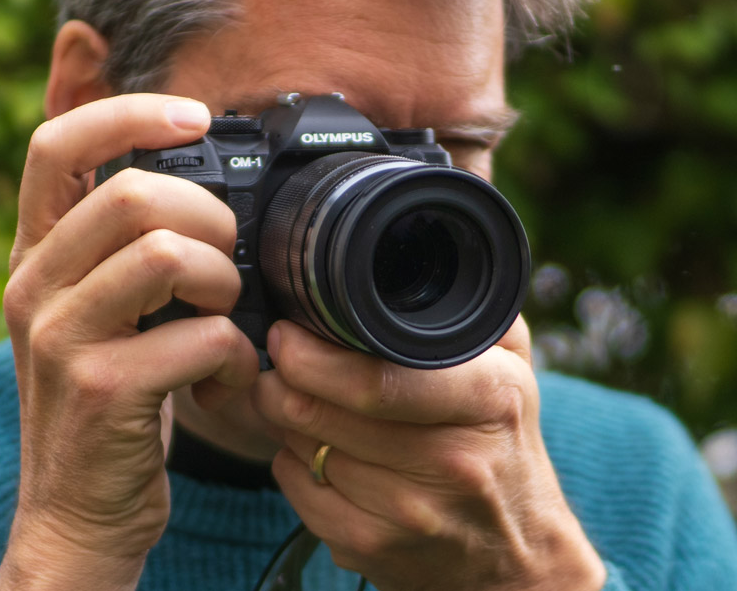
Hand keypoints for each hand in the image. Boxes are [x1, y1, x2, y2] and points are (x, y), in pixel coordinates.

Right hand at [0, 94, 259, 589]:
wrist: (78, 513)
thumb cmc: (109, 401)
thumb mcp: (96, 312)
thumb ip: (121, 250)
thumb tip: (201, 185)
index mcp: (36, 256)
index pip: (56, 144)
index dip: (129, 112)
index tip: (194, 118)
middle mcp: (33, 287)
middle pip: (133, 193)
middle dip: (209, 217)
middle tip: (227, 263)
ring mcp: (59, 339)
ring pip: (165, 253)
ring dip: (224, 282)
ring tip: (226, 318)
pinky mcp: (100, 390)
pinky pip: (200, 335)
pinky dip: (236, 354)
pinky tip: (226, 380)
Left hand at [252, 317, 606, 590]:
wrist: (518, 556)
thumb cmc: (504, 445)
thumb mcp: (511, 368)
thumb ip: (471, 308)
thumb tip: (431, 238)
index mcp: (487, 400)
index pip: (375, 379)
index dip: (313, 356)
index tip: (287, 335)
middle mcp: (451, 462)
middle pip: (319, 413)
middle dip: (279, 380)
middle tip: (275, 361)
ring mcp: (409, 514)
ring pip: (299, 447)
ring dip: (283, 418)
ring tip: (297, 399)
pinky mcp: (373, 549)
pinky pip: (296, 489)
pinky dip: (291, 462)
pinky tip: (313, 449)